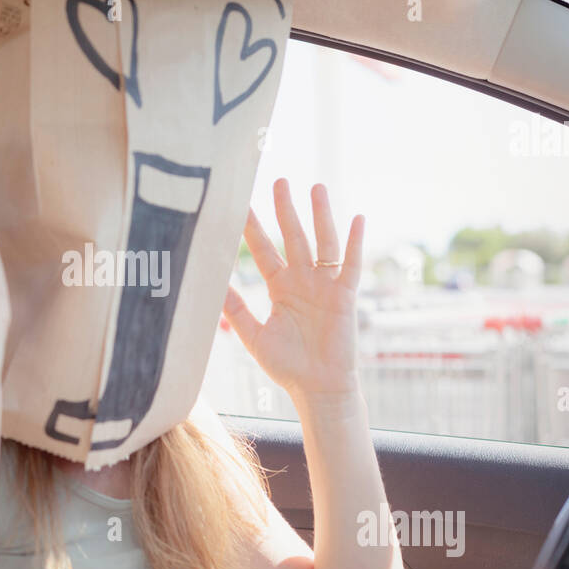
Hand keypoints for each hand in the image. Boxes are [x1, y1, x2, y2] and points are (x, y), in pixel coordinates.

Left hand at [223, 179, 363, 400]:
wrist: (317, 388)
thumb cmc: (287, 365)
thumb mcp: (254, 336)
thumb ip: (235, 310)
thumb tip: (211, 287)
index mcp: (280, 287)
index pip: (263, 250)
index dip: (252, 228)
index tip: (241, 203)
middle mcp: (302, 280)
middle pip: (292, 237)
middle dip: (286, 210)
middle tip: (279, 180)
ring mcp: (325, 286)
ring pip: (322, 243)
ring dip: (320, 215)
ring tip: (316, 187)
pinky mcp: (345, 297)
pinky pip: (351, 266)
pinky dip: (355, 243)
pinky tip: (357, 219)